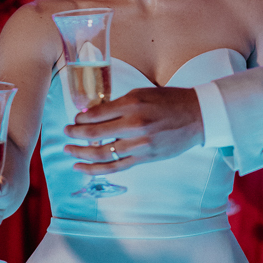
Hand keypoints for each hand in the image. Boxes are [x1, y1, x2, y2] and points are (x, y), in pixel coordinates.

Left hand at [63, 87, 203, 174]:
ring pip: (103, 154)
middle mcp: (135, 125)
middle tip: (65, 133)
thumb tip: (94, 115)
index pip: (98, 113)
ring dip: (82, 154)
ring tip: (69, 152)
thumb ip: (120, 104)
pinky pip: (116, 167)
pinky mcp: (145, 158)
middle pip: (96, 134)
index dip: (82, 118)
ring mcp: (140, 144)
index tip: (74, 119)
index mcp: (133, 104)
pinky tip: (83, 168)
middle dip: (76, 135)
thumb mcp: (143, 93)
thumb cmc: (170, 100)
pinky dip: (96, 170)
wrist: (197, 116)